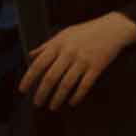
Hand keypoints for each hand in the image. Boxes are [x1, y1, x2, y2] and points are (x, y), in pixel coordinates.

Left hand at [19, 12, 135, 109]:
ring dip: (57, 98)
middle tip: (37, 103)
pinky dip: (77, 96)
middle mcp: (69, 53)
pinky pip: (84, 86)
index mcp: (59, 44)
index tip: (23, 90)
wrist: (112, 28)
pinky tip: (72, 103)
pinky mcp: (96, 68)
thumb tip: (31, 56)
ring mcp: (83, 61)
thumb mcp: (64, 34)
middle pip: (51, 77)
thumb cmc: (86, 31)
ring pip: (66, 84)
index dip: (29, 78)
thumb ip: (47, 46)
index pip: (39, 64)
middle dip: (42, 93)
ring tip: (52, 107)